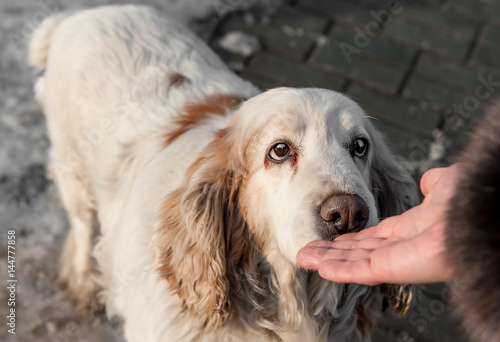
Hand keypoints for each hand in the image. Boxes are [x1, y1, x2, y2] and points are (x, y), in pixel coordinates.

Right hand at [297, 166, 457, 284]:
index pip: (373, 238)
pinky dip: (339, 270)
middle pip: (358, 252)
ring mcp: (397, 260)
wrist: (482, 209)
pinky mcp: (395, 267)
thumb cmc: (472, 198)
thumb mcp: (448, 186)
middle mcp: (402, 248)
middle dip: (331, 251)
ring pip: (354, 263)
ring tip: (303, 257)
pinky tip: (318, 266)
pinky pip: (362, 271)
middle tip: (306, 250)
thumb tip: (428, 179)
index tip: (332, 236)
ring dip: (327, 260)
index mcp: (412, 230)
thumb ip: (434, 184)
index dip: (351, 238)